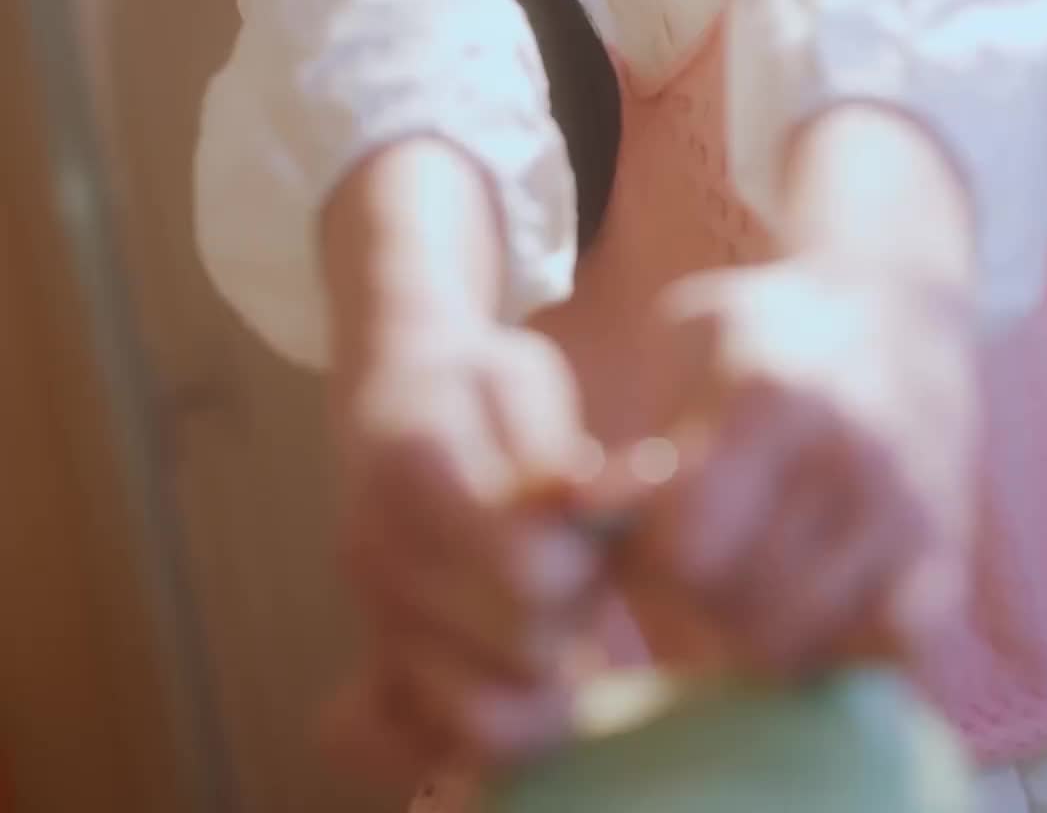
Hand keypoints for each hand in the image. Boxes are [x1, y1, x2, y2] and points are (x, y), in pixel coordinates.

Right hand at [320, 317, 603, 793]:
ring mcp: (371, 613)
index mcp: (412, 466)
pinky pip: (438, 740)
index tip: (588, 529)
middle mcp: (375, 551)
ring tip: (552, 610)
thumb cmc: (475, 383)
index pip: (527, 570)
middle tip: (579, 567)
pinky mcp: (377, 657)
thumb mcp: (520, 378)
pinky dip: (493, 718)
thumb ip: (558, 453)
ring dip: (540, 675)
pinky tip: (518, 658)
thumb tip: (604, 506)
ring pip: (481, 716)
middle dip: (573, 615)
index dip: (582, 562)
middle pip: (519, 647)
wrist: (390, 392)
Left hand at [608, 256, 976, 683]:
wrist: (900, 310)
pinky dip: (831, 650)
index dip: (646, 556)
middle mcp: (851, 456)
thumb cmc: (768, 330)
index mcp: (773, 394)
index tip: (641, 530)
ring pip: (800, 644)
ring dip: (753, 635)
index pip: (689, 542)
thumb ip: (640, 433)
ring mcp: (906, 513)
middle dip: (692, 600)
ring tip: (739, 583)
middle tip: (686, 565)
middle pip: (737, 604)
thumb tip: (578, 517)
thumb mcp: (688, 341)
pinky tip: (803, 602)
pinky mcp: (946, 558)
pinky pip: (876, 657)